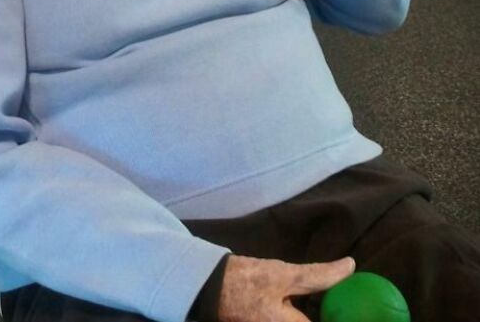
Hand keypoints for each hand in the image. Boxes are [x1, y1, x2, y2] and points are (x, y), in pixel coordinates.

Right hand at [217, 254, 354, 321]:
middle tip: (363, 306)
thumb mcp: (283, 275)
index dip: (352, 316)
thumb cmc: (247, 282)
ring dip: (327, 311)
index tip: (373, 312)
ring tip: (347, 304)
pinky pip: (302, 320)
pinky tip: (322, 304)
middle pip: (323, 320)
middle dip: (340, 312)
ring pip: (311, 320)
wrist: (209, 287)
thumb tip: (350, 266)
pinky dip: (312, 313)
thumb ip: (319, 275)